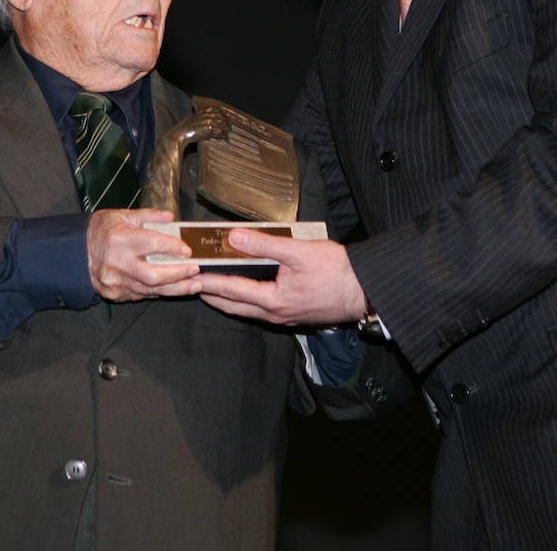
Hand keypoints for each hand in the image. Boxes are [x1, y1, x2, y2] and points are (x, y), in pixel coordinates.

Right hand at [86, 208, 199, 301]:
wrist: (76, 252)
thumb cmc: (102, 231)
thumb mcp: (122, 215)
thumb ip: (148, 215)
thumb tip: (170, 217)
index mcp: (119, 239)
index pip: (152, 244)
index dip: (172, 247)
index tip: (188, 249)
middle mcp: (116, 263)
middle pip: (153, 274)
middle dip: (178, 274)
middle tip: (195, 269)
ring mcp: (115, 282)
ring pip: (150, 289)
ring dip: (176, 288)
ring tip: (194, 285)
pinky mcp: (116, 294)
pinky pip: (143, 295)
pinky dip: (161, 292)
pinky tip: (175, 288)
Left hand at [196, 229, 365, 326]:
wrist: (365, 291)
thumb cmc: (337, 271)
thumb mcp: (298, 251)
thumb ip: (264, 244)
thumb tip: (234, 237)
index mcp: (273, 300)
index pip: (231, 290)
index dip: (209, 282)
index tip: (191, 276)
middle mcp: (275, 314)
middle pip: (234, 306)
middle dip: (212, 295)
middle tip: (193, 285)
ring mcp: (285, 318)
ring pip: (247, 311)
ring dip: (228, 300)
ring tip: (213, 289)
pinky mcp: (294, 315)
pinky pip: (261, 311)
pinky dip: (246, 302)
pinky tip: (247, 293)